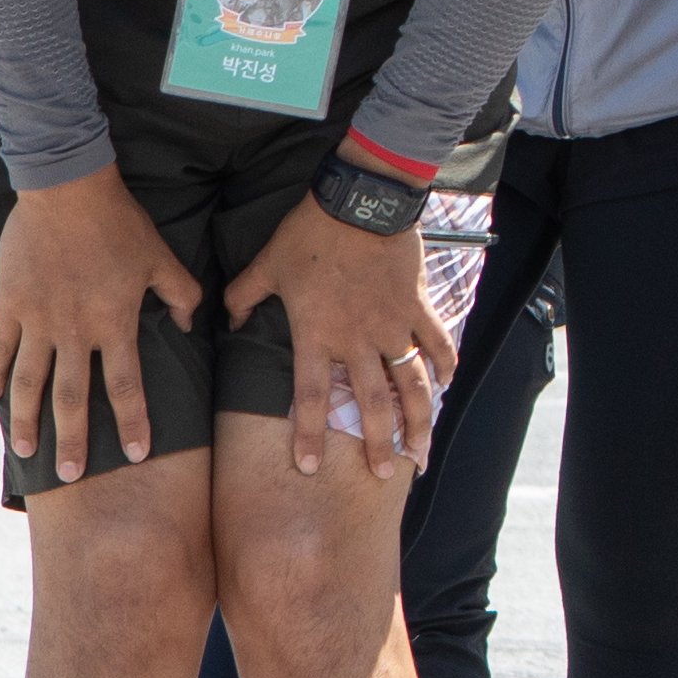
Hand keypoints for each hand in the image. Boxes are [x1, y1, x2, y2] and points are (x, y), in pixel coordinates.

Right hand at [0, 166, 199, 485]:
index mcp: (115, 324)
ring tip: (26, 450)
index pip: (127, 386)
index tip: (136, 454)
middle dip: (73, 440)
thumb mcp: (162, 257)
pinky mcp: (11, 303)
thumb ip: (181, 293)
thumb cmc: (120, 223)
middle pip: (72, 398)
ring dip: (26, 419)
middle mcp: (75, 331)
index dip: (133, 422)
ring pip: (29, 382)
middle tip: (71, 475)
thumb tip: (193, 322)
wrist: (67, 189)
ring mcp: (38, 320)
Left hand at [230, 201, 453, 483]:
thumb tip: (228, 320)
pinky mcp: (416, 306)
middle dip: (380, 444)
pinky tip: (450, 383)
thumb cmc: (309, 234)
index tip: (310, 468)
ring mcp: (392, 325)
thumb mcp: (266, 264)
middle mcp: (358, 340)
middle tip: (384, 474)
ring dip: (420, 419)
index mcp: (317, 335)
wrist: (360, 203)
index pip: (311, 398)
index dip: (310, 436)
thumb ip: (243, 297)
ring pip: (412, 384)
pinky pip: (435, 342)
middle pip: (374, 404)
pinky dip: (445, 363)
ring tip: (422, 449)